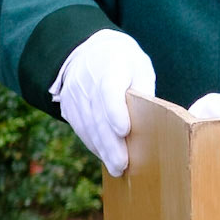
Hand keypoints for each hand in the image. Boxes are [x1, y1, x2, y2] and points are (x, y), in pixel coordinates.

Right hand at [51, 29, 155, 177]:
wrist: (89, 51)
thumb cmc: (124, 62)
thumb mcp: (139, 66)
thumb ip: (143, 89)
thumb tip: (151, 116)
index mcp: (110, 65)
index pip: (109, 88)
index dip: (115, 110)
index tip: (124, 130)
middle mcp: (88, 79)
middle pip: (98, 114)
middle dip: (110, 142)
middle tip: (122, 165)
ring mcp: (75, 93)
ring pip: (87, 125)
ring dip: (102, 148)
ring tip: (116, 168)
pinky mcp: (68, 104)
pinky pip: (80, 127)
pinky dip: (93, 143)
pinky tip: (105, 156)